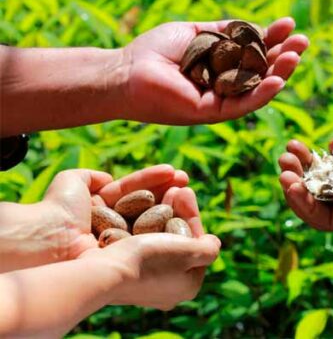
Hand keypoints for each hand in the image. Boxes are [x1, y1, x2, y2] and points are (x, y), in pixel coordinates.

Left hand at [0, 165, 187, 271]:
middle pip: (147, 205)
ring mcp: (124, 244)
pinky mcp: (132, 255)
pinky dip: (169, 221)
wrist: (51, 239)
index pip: (132, 192)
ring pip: (154, 219)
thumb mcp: (73, 181)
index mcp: (99, 213)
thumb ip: (91, 176)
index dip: (152, 181)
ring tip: (186, 188)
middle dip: (168, 190)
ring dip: (172, 203)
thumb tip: (107, 178)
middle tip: (185, 178)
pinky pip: (155, 235)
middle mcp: (113, 230)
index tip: (171, 171)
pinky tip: (180, 207)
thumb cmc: (59, 209)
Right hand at [78, 184, 217, 310]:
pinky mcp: (113, 265)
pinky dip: (134, 214)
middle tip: (175, 184)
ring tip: (159, 183)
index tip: (185, 191)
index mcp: (184, 285)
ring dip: (156, 205)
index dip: (190, 214)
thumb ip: (209, 249)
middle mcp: (161, 284)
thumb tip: (213, 242)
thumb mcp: (191, 253)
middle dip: (174, 207)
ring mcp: (136, 275)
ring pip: (150, 233)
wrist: (99, 274)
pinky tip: (136, 197)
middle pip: (172, 237)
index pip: (193, 243)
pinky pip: (129, 235)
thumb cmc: (150, 261)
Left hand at [121, 17, 308, 124]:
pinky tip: (278, 80)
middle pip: (263, 72)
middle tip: (303, 41)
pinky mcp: (211, 113)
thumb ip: (227, 31)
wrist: (125, 71)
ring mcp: (221, 101)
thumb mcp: (199, 32)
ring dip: (280, 73)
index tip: (289, 25)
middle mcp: (226, 85)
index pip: (256, 53)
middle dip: (285, 56)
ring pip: (258, 89)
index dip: (274, 39)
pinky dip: (262, 93)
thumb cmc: (155, 51)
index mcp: (224, 66)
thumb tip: (257, 27)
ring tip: (296, 55)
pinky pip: (242, 105)